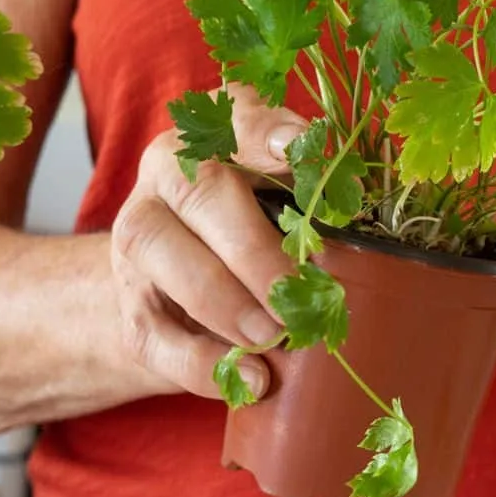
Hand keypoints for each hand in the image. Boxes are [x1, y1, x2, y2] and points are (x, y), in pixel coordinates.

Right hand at [110, 86, 304, 399]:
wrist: (176, 285)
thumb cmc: (256, 226)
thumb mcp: (287, 195)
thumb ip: (318, 191)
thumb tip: (362, 203)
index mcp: (216, 135)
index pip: (236, 117)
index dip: (266, 132)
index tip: (300, 147)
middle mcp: (168, 175)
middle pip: (200, 194)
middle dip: (253, 249)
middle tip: (296, 296)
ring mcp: (139, 240)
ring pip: (163, 256)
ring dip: (225, 303)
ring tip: (273, 337)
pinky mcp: (132, 306)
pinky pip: (158, 335)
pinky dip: (206, 364)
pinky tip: (253, 379)